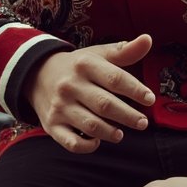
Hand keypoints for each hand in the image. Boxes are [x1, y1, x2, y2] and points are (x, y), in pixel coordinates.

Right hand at [24, 34, 155, 153]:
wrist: (37, 75)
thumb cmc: (77, 67)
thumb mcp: (98, 55)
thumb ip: (124, 51)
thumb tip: (148, 39)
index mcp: (84, 65)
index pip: (115, 78)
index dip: (135, 90)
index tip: (150, 99)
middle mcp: (70, 85)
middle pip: (105, 104)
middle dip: (128, 116)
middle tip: (143, 123)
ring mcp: (59, 107)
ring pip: (90, 125)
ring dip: (110, 132)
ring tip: (121, 134)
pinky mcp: (52, 125)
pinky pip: (71, 143)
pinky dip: (87, 146)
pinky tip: (97, 141)